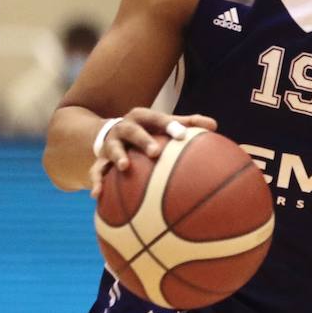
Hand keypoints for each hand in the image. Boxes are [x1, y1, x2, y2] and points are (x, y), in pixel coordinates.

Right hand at [89, 107, 216, 198]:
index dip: (170, 125)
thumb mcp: (164, 124)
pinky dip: (97, 182)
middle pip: (133, 131)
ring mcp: (111, 143)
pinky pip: (97, 171)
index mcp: (143, 117)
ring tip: (124, 167)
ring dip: (118, 157)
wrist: (112, 133)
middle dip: (143, 140)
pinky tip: (97, 195)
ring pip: (113, 149)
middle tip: (156, 152)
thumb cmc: (149, 131)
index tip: (182, 135)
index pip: (158, 119)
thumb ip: (188, 124)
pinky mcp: (101, 159)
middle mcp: (125, 127)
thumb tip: (215, 125)